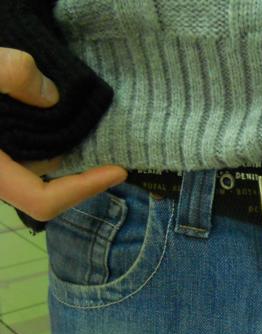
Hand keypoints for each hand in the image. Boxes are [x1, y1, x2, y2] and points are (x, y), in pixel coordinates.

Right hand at [0, 47, 126, 220]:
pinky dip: (47, 141)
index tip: (119, 170)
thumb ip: (6, 74)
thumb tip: (51, 95)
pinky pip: (25, 154)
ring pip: (36, 171)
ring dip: (65, 156)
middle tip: (115, 152)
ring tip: (94, 132)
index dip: (85, 189)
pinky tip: (59, 117)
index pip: (43, 200)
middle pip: (46, 188)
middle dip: (81, 175)